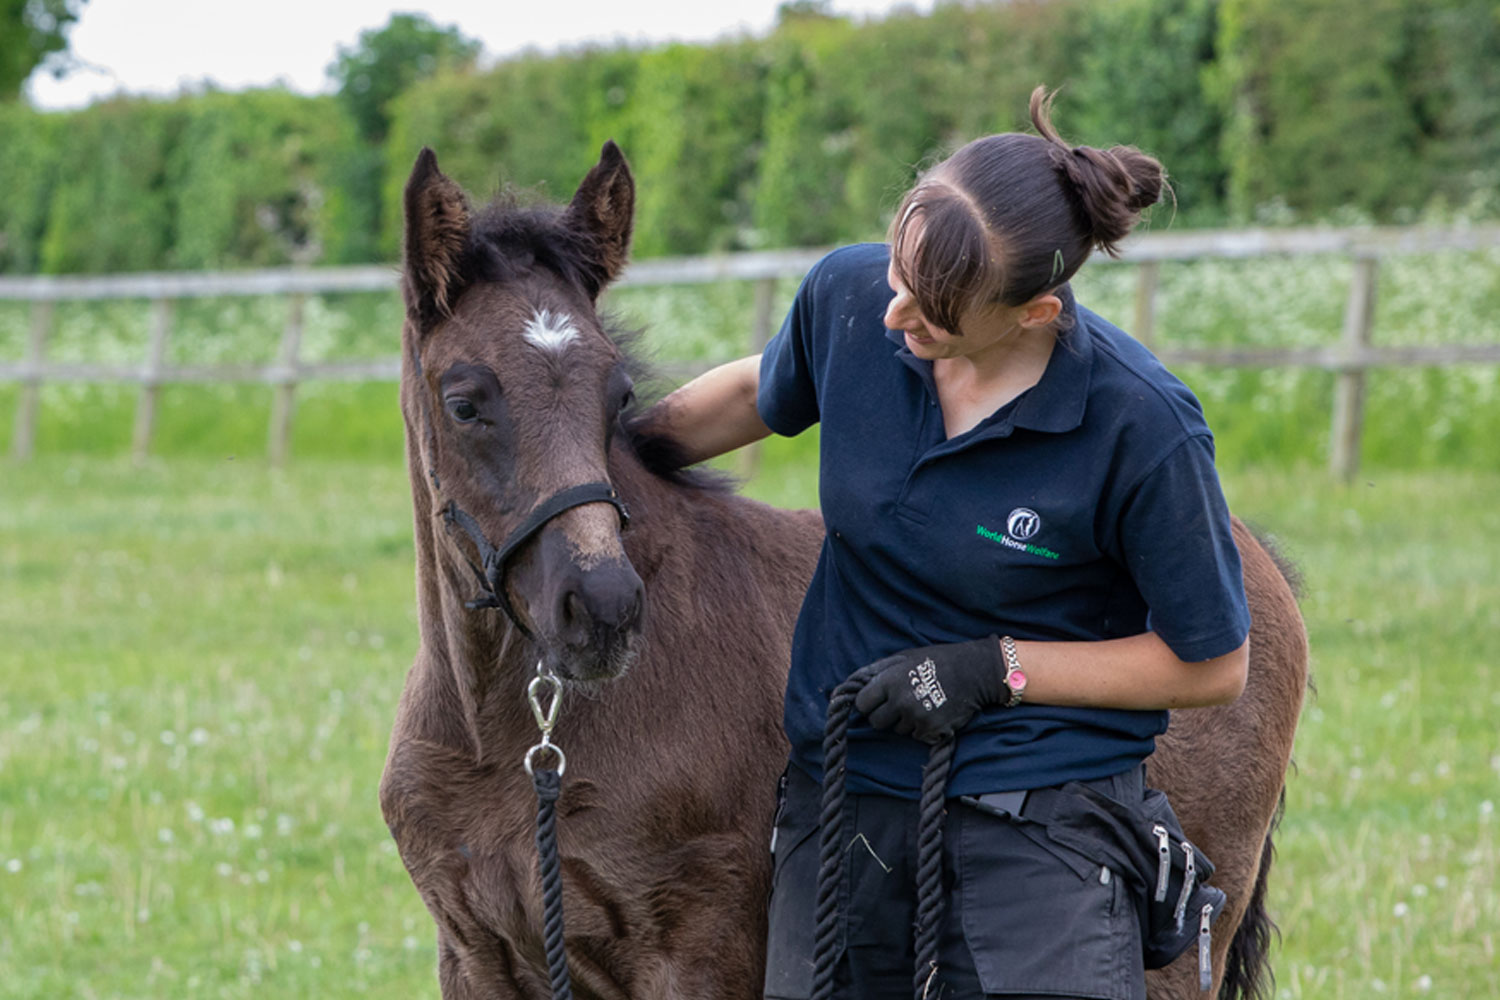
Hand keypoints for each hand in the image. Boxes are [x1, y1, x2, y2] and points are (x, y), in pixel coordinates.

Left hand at [853, 636, 1005, 743]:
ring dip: (905, 721)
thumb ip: (876, 670)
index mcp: (890, 680)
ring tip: (922, 703)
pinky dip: (923, 729)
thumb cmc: (937, 660)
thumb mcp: (904, 656)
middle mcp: (901, 701)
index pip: (861, 704)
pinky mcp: (933, 731)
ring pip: (897, 730)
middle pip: (876, 722)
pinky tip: (934, 712)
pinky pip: (917, 737)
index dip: (868, 703)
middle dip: (884, 715)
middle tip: (900, 704)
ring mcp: (917, 718)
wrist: (976, 672)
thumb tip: (850, 683)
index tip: (877, 700)